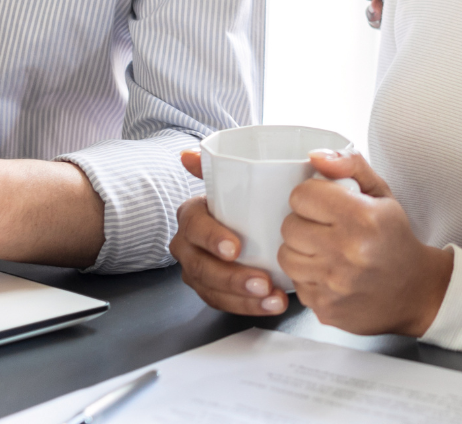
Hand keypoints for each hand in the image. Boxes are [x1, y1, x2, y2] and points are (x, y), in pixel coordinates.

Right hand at [170, 150, 290, 315]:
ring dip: (242, 298)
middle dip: (230, 278)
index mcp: (192, 214)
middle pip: (199, 265)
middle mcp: (188, 243)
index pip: (194, 226)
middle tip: (262, 282)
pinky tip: (272, 305)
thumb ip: (214, 164)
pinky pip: (223, 304)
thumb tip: (188, 155)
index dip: (211, 238)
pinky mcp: (212, 289)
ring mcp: (198, 269)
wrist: (255, 221)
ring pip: (210, 289)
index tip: (235, 248)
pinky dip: (247, 307)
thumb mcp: (240, 177)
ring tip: (273, 299)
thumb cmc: (248, 197)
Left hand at [278, 149, 451, 336]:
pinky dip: (308, 277)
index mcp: (361, 217)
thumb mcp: (382, 194)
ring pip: (286, 256)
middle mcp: (346, 252)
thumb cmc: (395, 240)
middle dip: (304, 223)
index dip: (311, 196)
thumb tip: (315, 156)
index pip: (302, 195)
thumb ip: (350, 165)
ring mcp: (334, 284)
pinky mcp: (325, 308)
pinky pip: (296, 284)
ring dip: (301, 251)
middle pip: (289, 226)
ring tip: (323, 250)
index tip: (324, 204)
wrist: (416, 292)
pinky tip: (329, 273)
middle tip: (324, 228)